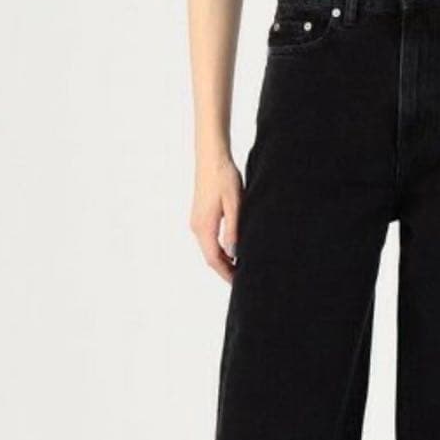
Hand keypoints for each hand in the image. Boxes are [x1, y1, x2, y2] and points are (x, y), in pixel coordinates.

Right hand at [190, 155, 242, 282]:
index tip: (238, 283)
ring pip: (209, 250)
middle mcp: (197, 226)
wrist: (211, 156)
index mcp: (204, 226)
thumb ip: (233, 230)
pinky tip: (232, 252)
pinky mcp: (200, 216)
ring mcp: (196, 221)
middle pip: (210, 257)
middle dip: (225, 271)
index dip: (226, 274)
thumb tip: (234, 253)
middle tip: (242, 280)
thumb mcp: (234, 204)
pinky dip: (219, 250)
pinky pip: (208, 240)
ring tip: (240, 268)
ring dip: (223, 261)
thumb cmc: (224, 177)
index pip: (214, 259)